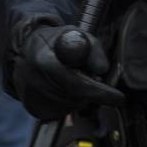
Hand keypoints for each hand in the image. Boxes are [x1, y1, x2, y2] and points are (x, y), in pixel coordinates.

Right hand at [9, 20, 123, 121]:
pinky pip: (61, 112)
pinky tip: (67, 88)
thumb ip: (93, 49)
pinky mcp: (33, 107)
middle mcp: (35, 80)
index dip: (99, 92)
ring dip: (82, 97)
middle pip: (75, 97)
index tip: (118, 98)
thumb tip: (101, 70)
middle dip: (93, 92)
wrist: (28, 50)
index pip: (75, 83)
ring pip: (70, 106)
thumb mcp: (78, 34)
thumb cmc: (57, 41)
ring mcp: (32, 96)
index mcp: (44, 60)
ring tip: (77, 79)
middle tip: (95, 79)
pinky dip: (71, 103)